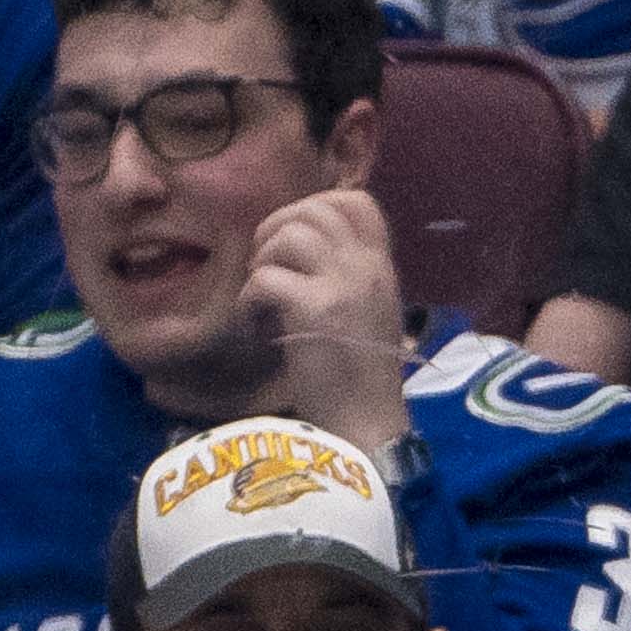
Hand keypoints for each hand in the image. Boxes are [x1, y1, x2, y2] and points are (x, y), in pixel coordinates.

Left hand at [242, 185, 413, 454]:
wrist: (367, 428)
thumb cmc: (360, 382)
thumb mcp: (366, 313)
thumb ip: (345, 278)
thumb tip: (295, 251)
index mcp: (381, 268)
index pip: (357, 202)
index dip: (316, 205)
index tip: (293, 238)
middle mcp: (367, 268)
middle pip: (315, 210)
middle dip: (276, 229)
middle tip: (263, 266)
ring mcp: (343, 286)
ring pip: (289, 235)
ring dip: (262, 261)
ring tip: (259, 296)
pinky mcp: (315, 311)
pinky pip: (266, 278)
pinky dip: (249, 299)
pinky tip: (254, 326)